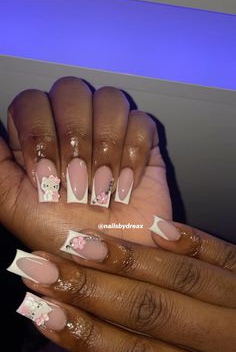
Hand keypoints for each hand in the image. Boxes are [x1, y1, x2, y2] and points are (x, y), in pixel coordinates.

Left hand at [0, 77, 170, 251]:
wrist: (111, 262)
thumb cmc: (63, 238)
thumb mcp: (12, 204)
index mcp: (38, 138)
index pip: (32, 101)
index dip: (39, 134)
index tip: (46, 177)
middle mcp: (72, 129)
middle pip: (71, 90)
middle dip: (76, 140)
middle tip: (77, 184)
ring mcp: (109, 132)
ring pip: (109, 99)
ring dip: (106, 148)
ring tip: (103, 187)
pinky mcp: (142, 142)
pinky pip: (141, 122)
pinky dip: (133, 155)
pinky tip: (125, 185)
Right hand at [11, 223, 235, 351]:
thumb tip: (87, 331)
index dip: (90, 338)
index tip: (43, 312)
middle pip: (153, 311)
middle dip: (92, 289)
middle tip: (44, 268)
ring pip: (183, 276)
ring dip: (128, 258)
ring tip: (81, 244)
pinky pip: (222, 252)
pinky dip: (189, 240)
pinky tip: (156, 227)